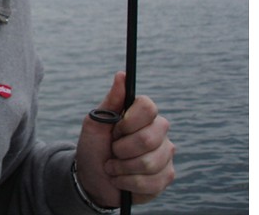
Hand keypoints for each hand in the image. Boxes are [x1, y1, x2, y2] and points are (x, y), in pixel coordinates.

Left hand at [74, 72, 175, 207]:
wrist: (92, 179)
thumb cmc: (94, 146)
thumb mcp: (95, 123)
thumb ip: (111, 100)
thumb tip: (121, 74)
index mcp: (142, 115)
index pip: (148, 107)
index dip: (129, 122)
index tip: (115, 130)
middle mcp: (159, 132)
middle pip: (150, 138)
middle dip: (122, 149)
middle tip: (112, 151)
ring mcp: (165, 154)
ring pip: (150, 162)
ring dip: (123, 168)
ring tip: (114, 167)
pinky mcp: (166, 176)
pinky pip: (152, 181)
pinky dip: (128, 183)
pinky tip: (122, 180)